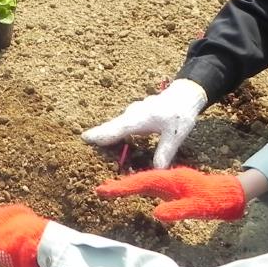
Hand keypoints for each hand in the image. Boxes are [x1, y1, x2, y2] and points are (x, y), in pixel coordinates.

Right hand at [81, 77, 208, 168]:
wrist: (185, 94)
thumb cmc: (180, 113)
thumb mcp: (175, 135)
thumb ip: (164, 152)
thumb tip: (157, 172)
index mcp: (139, 119)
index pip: (116, 129)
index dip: (101, 135)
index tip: (84, 138)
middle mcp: (132, 115)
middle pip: (110, 126)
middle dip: (97, 135)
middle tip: (82, 142)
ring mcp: (132, 113)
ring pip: (115, 125)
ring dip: (105, 134)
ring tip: (91, 144)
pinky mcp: (134, 115)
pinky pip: (120, 125)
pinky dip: (113, 132)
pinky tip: (111, 141)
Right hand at [95, 166, 246, 222]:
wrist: (232, 193)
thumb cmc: (216, 201)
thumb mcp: (199, 209)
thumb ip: (178, 211)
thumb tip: (155, 215)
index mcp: (171, 180)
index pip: (142, 183)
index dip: (122, 187)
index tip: (103, 190)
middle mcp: (168, 177)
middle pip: (139, 179)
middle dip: (120, 185)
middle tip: (99, 190)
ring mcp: (171, 180)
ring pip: (145, 181)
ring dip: (128, 185)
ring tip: (110, 190)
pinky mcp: (174, 185)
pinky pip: (152, 184)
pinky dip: (139, 187)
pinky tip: (134, 190)